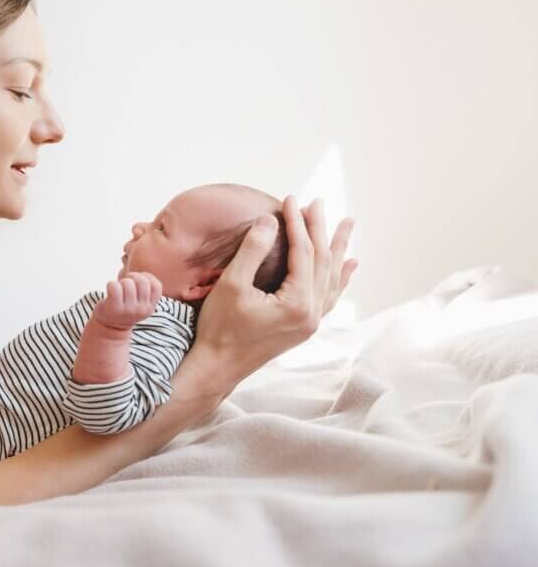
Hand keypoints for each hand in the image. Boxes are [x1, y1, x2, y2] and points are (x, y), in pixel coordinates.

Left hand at [93, 272, 162, 330]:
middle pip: (142, 282)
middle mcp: (141, 309)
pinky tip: (110, 290)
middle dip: (133, 277)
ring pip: (127, 283)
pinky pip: (114, 286)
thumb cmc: (126, 309)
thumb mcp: (141, 304)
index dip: (147, 277)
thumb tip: (144, 274)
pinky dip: (111, 284)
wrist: (110, 328)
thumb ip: (146, 291)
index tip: (138, 281)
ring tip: (118, 289)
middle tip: (126, 282)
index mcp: (150, 307)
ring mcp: (128, 309)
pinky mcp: (114, 307)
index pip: (156, 286)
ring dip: (120, 282)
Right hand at [185, 197, 355, 395]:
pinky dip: (340, 278)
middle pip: (323, 262)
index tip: (290, 198)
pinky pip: (329, 297)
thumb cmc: (219, 328)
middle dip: (320, 229)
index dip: (298, 223)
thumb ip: (253, 250)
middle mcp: (312, 314)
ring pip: (331, 278)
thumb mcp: (232, 285)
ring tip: (346, 225)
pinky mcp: (304, 328)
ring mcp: (311, 323)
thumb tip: (270, 220)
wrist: (217, 367)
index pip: (304, 253)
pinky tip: (349, 267)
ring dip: (337, 249)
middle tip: (318, 202)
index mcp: (298, 304)